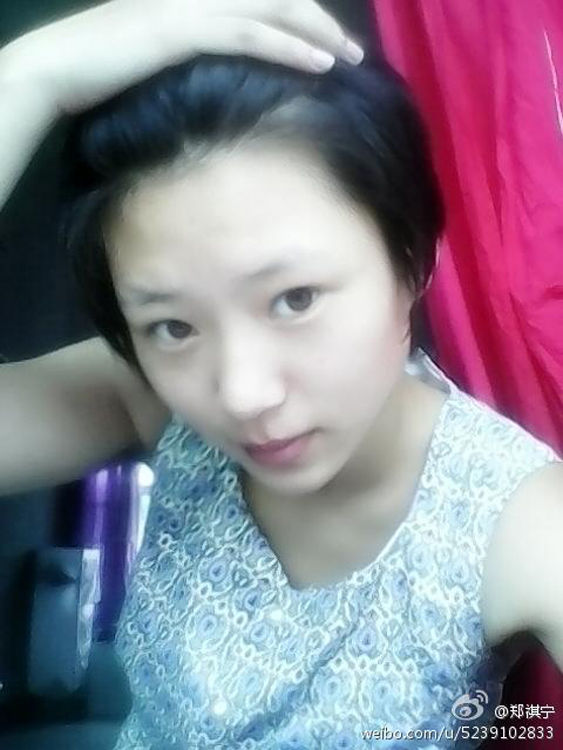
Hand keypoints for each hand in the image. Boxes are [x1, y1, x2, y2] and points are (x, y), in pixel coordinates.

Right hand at [5, 0, 363, 116]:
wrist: (56, 68)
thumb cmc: (100, 69)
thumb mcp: (153, 53)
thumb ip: (189, 51)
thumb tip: (219, 72)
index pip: (261, 0)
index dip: (300, 18)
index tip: (328, 45)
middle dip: (321, 23)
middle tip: (354, 54)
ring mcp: (191, 8)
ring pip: (272, 10)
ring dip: (317, 35)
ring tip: (349, 59)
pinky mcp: (182, 31)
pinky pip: (250, 35)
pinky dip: (288, 48)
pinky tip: (318, 65)